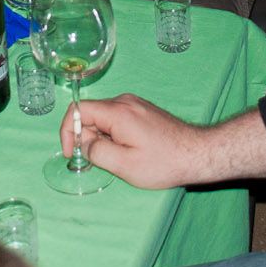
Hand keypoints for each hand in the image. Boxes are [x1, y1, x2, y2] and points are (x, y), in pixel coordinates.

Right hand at [58, 93, 201, 188]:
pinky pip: (116, 117)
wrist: (197, 153)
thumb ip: (97, 152)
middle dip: (86, 136)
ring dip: (100, 136)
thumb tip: (83, 143)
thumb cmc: (163, 162)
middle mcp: (124, 101)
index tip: (71, 152)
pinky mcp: (142, 110)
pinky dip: (112, 133)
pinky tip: (126, 150)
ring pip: (103, 116)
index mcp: (118, 111)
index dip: (68, 131)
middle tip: (98, 160)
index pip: (78, 109)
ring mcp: (135, 103)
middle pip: (90, 112)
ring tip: (116, 158)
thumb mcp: (125, 165)